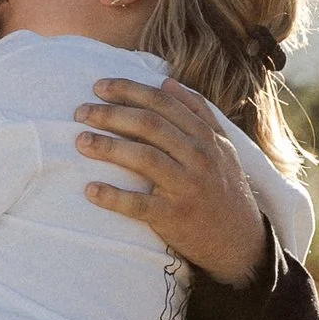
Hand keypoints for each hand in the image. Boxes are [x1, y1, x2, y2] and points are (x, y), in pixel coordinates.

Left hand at [79, 77, 268, 284]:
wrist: (238, 239)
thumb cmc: (220, 186)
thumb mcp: (220, 145)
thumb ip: (197, 111)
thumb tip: (167, 81)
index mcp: (206, 135)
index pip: (163, 103)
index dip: (129, 91)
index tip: (99, 87)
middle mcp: (199, 156)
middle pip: (149, 126)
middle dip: (111, 114)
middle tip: (80, 112)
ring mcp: (187, 186)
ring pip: (144, 158)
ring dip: (108, 147)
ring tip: (80, 142)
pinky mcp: (175, 216)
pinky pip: (139, 204)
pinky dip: (113, 196)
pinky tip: (90, 190)